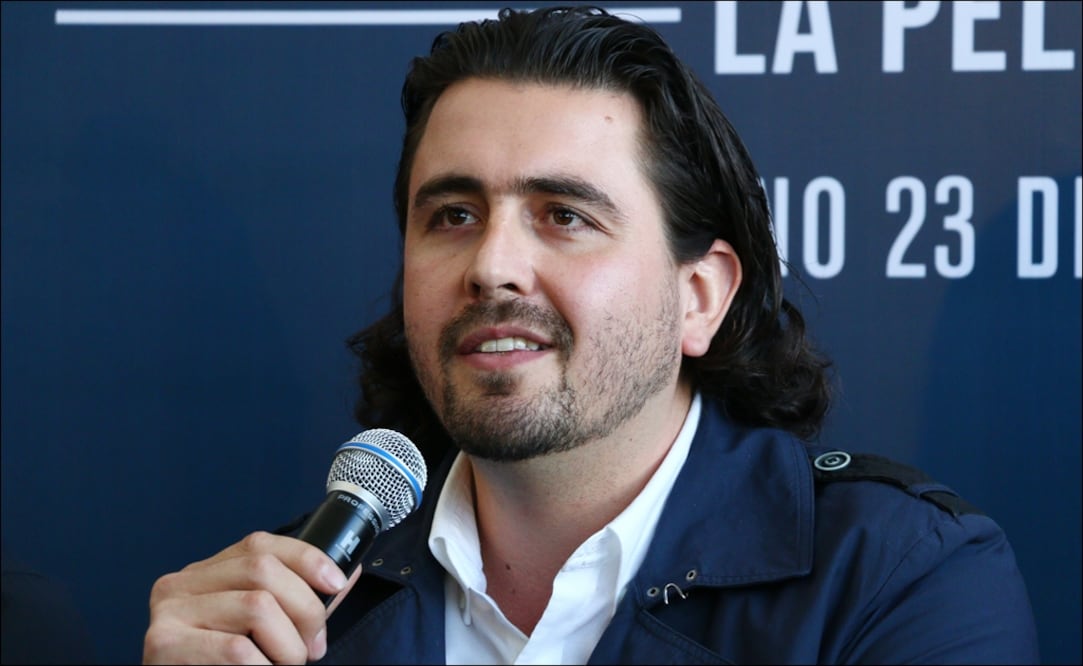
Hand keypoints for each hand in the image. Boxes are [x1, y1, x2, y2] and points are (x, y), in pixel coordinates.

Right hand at [143, 531, 360, 663]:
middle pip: (264, 571)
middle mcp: (181, 583)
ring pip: (257, 608)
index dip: (307, 558)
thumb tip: (347, 573)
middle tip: (313, 647)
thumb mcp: (261, 628)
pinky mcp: (164, 645)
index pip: (261, 544)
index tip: (336, 583)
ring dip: (288, 647)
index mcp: (205, 573)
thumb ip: (297, 601)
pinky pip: (238, 651)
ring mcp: (169, 612)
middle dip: (305, 610)